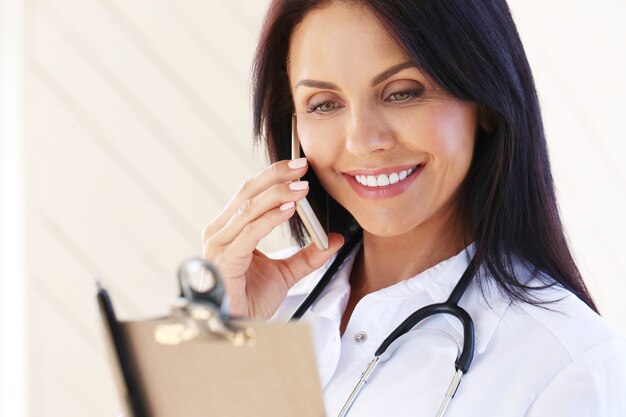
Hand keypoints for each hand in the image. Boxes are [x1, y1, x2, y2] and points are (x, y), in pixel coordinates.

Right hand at [202, 158, 343, 318]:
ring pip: (249, 208)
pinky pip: (250, 232)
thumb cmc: (252, 300)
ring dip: (278, 194)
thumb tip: (333, 239)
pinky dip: (271, 218)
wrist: (240, 328)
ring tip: (303, 187)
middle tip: (304, 166)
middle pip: (248, 192)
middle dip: (277, 176)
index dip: (275, 176)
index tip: (301, 166)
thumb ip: (308, 255)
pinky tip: (290, 209)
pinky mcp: (224, 260)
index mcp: (230, 228)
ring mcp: (219, 245)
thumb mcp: (286, 273)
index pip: (251, 192)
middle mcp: (220, 231)